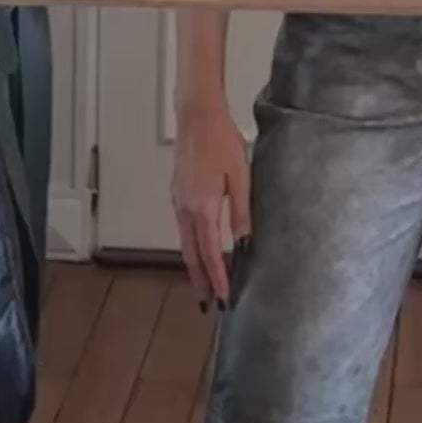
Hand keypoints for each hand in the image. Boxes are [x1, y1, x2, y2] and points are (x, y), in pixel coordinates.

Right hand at [171, 96, 250, 307]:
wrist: (196, 117)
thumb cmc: (220, 142)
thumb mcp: (240, 177)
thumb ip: (241, 212)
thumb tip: (244, 242)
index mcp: (202, 207)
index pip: (209, 253)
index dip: (217, 278)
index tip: (223, 298)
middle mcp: (185, 210)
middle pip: (191, 255)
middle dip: (201, 282)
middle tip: (208, 305)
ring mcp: (178, 203)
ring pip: (184, 245)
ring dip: (194, 267)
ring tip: (204, 286)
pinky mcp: (177, 196)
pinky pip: (182, 231)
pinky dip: (190, 249)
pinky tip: (197, 253)